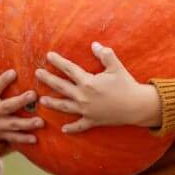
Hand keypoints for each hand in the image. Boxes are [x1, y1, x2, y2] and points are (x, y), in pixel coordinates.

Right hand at [0, 69, 43, 145]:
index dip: (3, 80)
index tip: (13, 72)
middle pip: (8, 107)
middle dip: (21, 101)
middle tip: (33, 95)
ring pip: (14, 124)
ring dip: (28, 124)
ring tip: (41, 121)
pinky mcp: (1, 134)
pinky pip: (13, 138)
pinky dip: (24, 139)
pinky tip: (35, 139)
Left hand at [36, 42, 161, 132]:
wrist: (137, 106)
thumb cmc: (127, 84)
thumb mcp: (116, 67)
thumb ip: (104, 54)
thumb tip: (94, 44)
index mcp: (88, 82)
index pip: (69, 69)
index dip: (58, 62)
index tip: (48, 56)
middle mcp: (83, 97)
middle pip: (61, 87)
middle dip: (48, 80)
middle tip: (37, 74)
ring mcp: (86, 110)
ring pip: (64, 107)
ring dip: (52, 103)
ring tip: (42, 101)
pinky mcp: (93, 121)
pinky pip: (80, 126)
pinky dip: (72, 128)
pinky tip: (64, 130)